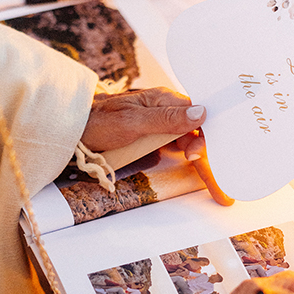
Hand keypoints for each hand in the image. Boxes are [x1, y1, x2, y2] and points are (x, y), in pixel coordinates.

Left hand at [82, 86, 233, 206]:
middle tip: (222, 192)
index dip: (205, 142)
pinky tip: (201, 174)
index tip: (201, 161)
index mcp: (165, 100)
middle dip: (210, 162)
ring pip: (190, 145)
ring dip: (203, 166)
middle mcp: (166, 112)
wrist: (71, 128)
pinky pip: (178, 150)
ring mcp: (160, 126)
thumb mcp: (131, 122)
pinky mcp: (153, 138)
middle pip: (197, 137)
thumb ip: (166, 119)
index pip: (198, 119)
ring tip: (218, 189)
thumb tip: (200, 113)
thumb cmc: (96, 121)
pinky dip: (190, 163)